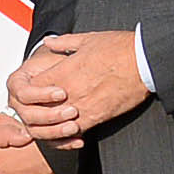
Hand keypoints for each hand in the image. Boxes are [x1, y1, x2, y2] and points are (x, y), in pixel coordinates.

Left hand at [10, 33, 149, 145]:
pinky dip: (71, 133)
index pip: (31, 89)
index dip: (29, 93)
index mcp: (62, 72)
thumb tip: (49, 42)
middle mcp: (68, 91)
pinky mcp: (97, 117)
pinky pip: (76, 131)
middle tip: (41, 111)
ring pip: (55, 124)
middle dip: (38, 112)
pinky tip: (73, 133)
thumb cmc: (119, 48)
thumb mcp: (87, 39)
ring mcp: (81, 106)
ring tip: (56, 124)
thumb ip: (64, 43)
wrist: (143, 61)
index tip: (35, 92)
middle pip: (39, 110)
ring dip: (53, 126)